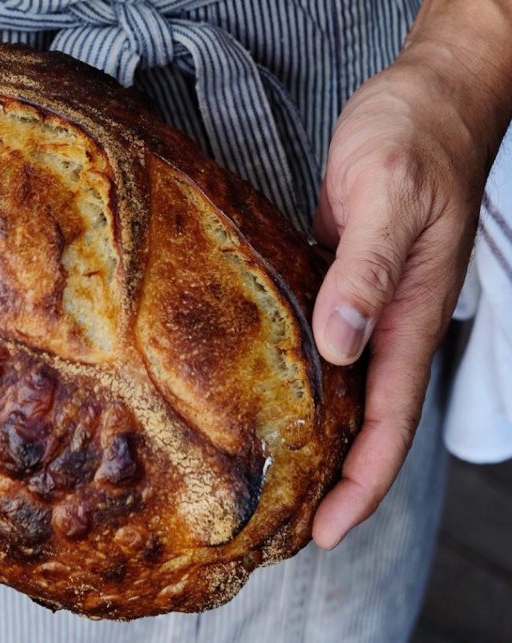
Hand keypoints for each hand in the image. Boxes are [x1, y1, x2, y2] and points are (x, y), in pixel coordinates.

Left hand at [310, 1, 511, 547]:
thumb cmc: (412, 140)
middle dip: (334, 481)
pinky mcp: (339, 283)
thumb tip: (341, 345)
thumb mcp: (390, 198)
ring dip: (315, 438)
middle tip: (281, 525)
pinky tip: (261, 394)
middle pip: (365, 424)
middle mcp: (390, 325)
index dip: (360, 486)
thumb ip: (367, 273)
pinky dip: (299, 381)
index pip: (389, 425)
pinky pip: (322, 347)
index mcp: (411, 319)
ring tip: (268, 477)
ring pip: (343, 392)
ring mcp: (366, 306)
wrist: (423, 100)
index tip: (323, 532)